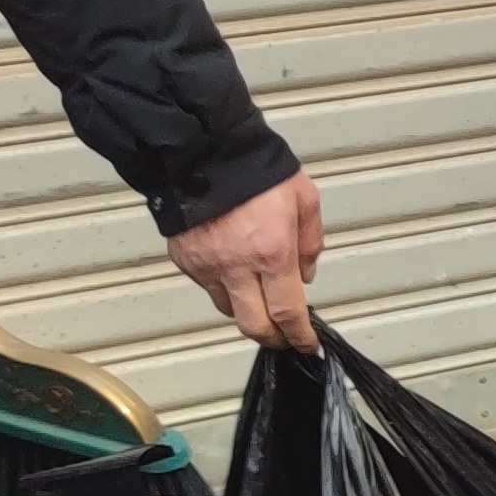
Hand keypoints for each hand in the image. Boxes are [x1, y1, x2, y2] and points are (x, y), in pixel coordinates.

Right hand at [168, 170, 322, 348]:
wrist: (203, 150)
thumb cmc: (255, 168)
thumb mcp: (304, 198)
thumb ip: (310, 241)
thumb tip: (306, 275)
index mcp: (271, 252)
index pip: (288, 312)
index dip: (298, 336)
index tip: (306, 345)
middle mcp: (236, 266)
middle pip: (254, 326)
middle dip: (273, 338)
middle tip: (285, 337)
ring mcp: (207, 266)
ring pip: (228, 310)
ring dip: (248, 313)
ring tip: (261, 301)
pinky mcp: (185, 260)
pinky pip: (207, 287)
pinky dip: (224, 289)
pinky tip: (235, 274)